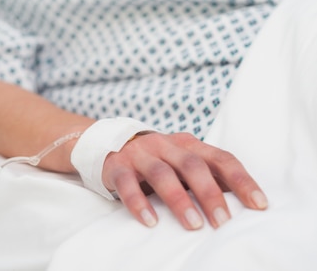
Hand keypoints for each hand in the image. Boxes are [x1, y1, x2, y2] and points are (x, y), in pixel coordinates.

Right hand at [102, 132, 267, 229]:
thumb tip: (246, 204)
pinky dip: (139, 202)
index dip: (241, 180)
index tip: (259, 205)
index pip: (220, 158)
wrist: (111, 144)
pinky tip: (151, 222)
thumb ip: (208, 177)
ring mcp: (141, 154)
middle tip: (223, 222)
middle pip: (192, 164)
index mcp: (189, 144)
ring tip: (194, 225)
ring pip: (162, 173)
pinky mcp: (118, 166)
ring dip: (179, 199)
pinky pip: (127, 183)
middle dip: (210, 193)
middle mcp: (166, 144)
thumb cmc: (159, 161)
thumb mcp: (183, 163)